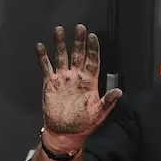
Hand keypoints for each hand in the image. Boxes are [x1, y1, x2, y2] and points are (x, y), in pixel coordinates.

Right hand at [36, 24, 121, 138]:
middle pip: (78, 54)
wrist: (65, 132)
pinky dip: (43, 57)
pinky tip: (40, 46)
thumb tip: (119, 92)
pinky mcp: (50, 83)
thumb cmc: (83, 123)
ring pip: (62, 57)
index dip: (93, 49)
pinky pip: (46, 67)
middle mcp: (76, 77)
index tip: (93, 37)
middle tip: (80, 27)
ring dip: (60, 44)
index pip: (92, 61)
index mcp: (89, 82)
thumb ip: (108, 101)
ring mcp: (63, 78)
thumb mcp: (98, 113)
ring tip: (59, 30)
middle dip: (79, 41)